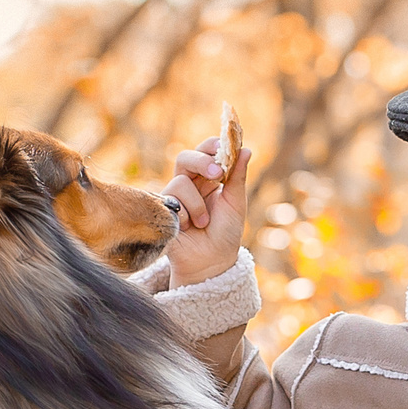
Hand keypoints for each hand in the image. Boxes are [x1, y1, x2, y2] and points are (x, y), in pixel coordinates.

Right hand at [164, 133, 251, 285]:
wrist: (211, 262)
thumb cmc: (225, 234)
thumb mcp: (235, 203)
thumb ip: (237, 177)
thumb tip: (246, 149)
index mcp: (208, 178)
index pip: (205, 151)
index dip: (212, 146)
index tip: (225, 148)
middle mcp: (189, 183)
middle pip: (185, 157)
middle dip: (201, 162)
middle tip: (217, 174)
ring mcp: (173, 196)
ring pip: (180, 182)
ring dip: (198, 204)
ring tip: (204, 223)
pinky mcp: (162, 210)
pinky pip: (171, 202)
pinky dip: (187, 216)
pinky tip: (189, 229)